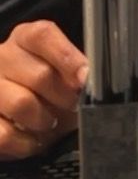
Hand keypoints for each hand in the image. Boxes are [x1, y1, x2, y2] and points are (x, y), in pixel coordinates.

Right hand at [0, 21, 86, 159]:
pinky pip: (6, 135)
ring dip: (44, 120)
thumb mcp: (65, 77)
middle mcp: (2, 58)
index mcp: (24, 40)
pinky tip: (31, 138)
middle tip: (72, 106)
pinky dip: (26, 143)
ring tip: (49, 122)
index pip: (42, 35)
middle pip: (40, 75)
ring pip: (21, 104)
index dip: (67, 56)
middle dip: (64, 97)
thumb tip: (88, 77)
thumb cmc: (48, 95)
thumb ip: (77, 72)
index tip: (84, 77)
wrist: (22, 122)